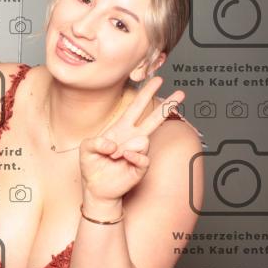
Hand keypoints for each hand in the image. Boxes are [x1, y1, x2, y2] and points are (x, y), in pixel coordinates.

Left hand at [79, 76, 184, 202]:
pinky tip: (123, 157)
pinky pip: (142, 157)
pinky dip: (132, 156)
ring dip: (126, 146)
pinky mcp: (140, 166)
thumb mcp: (86, 149)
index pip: (136, 107)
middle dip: (167, 106)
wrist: (96, 187)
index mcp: (121, 128)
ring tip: (114, 154)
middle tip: (181, 93)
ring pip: (145, 140)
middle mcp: (133, 137)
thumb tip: (114, 146)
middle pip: (153, 118)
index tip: (157, 80)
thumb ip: (95, 142)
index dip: (146, 93)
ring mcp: (138, 151)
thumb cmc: (92, 165)